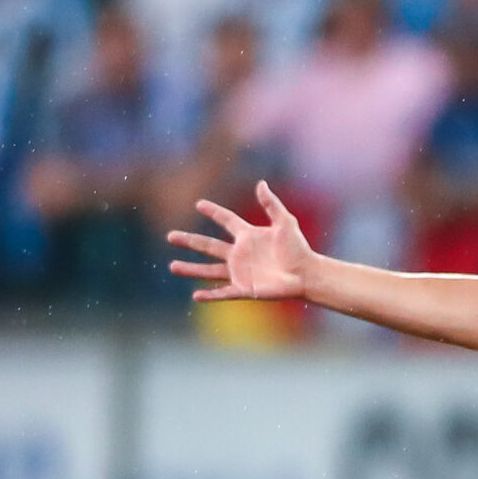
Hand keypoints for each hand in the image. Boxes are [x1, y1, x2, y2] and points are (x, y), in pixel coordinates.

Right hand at [167, 181, 316, 301]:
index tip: (199, 203)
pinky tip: (196, 296)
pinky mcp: (245, 288)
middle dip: (189, 241)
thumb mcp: (286, 222)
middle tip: (170, 236)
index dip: (214, 212)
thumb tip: (261, 183)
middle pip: (208, 246)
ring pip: (209, 270)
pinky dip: (210, 295)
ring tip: (172, 266)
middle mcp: (240, 253)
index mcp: (248, 236)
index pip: (226, 220)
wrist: (306, 274)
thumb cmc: (298, 248)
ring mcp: (240, 272)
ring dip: (191, 269)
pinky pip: (223, 292)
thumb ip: (271, 204)